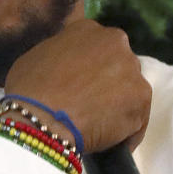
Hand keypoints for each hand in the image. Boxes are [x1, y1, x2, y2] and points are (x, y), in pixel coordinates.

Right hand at [3, 19, 151, 153]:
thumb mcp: (37, 57)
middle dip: (108, 85)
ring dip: (118, 108)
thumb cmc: (29, 89)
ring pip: (130, 92)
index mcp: (87, 29)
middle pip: (119, 66)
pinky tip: (108, 143)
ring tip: (97, 129)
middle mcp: (115, 42)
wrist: (41, 118)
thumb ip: (60, 56)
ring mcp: (132, 69)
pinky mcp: (142, 97)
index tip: (81, 87)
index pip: (98, 48)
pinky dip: (125, 134)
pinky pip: (137, 119)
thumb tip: (65, 70)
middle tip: (90, 107)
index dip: (90, 70)